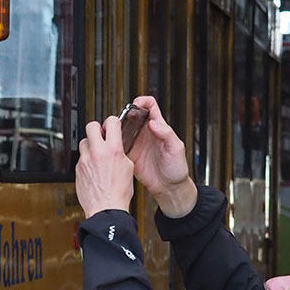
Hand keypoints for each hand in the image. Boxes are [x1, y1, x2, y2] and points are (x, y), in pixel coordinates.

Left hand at [75, 115, 135, 217]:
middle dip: (96, 128)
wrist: (105, 208)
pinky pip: (81, 158)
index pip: (111, 122)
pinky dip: (86, 160)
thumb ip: (120, 152)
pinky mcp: (77, 169)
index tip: (112, 125)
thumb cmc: (118, 192)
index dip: (112, 122)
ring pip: (83, 142)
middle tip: (100, 134)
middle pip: (91, 126)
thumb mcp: (128, 167)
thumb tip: (116, 146)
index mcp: (113, 150)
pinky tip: (93, 168)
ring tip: (96, 153)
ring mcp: (85, 161)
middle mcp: (97, 153)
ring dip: (90, 145)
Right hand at [124, 95, 196, 217]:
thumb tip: (153, 122)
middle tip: (119, 120)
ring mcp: (137, 144)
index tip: (135, 104)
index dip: (142, 102)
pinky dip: (114, 144)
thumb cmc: (177, 168)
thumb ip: (166, 134)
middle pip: (133, 116)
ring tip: (112, 131)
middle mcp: (146, 133)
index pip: (150, 107)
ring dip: (117, 128)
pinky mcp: (130, 155)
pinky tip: (112, 145)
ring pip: (123, 129)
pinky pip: (119, 146)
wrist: (169, 187)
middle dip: (125, 114)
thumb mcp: (176, 149)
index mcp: (159, 128)